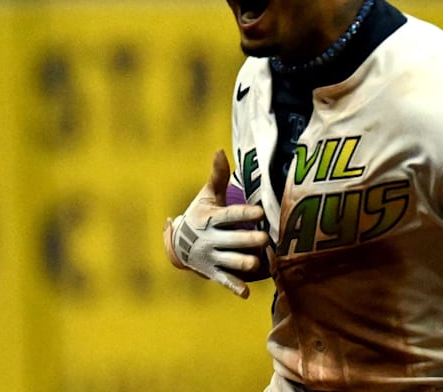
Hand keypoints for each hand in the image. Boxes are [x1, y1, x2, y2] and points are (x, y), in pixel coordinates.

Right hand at [163, 150, 267, 297]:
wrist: (177, 245)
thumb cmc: (200, 215)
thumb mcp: (207, 196)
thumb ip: (217, 175)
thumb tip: (220, 149)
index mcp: (211, 219)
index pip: (229, 216)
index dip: (244, 214)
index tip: (261, 212)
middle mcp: (211, 239)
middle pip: (231, 239)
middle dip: (247, 240)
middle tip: (265, 239)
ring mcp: (212, 257)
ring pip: (228, 260)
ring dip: (241, 262)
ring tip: (256, 263)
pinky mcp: (213, 272)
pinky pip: (224, 280)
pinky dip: (234, 286)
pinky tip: (246, 293)